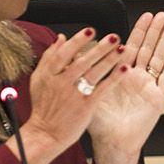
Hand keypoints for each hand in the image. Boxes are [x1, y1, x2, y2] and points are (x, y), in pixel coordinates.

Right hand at [17, 28, 125, 163]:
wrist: (45, 133)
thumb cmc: (44, 107)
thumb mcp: (39, 80)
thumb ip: (49, 57)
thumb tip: (61, 37)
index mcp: (48, 74)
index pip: (64, 53)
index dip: (78, 40)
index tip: (90, 30)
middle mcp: (61, 82)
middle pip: (81, 61)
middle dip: (98, 48)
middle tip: (113, 37)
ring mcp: (74, 94)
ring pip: (93, 73)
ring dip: (109, 59)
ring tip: (122, 48)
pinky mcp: (85, 106)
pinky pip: (102, 89)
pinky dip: (113, 78)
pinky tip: (124, 69)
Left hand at [87, 12, 163, 163]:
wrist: (110, 142)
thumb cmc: (99, 121)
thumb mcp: (88, 91)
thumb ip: (83, 70)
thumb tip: (74, 49)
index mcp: (121, 74)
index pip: (132, 47)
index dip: (138, 31)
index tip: (144, 16)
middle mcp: (137, 78)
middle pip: (147, 49)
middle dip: (154, 31)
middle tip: (160, 14)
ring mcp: (148, 86)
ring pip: (158, 58)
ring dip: (163, 42)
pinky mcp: (156, 98)